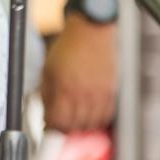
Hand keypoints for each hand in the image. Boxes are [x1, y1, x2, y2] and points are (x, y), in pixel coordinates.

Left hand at [41, 17, 117, 132]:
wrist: (90, 32)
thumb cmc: (67, 49)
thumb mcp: (48, 70)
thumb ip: (47, 95)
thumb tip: (47, 115)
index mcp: (64, 89)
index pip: (58, 123)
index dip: (51, 127)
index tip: (48, 126)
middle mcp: (84, 95)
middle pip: (75, 127)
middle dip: (65, 128)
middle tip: (60, 121)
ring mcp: (100, 95)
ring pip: (92, 125)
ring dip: (82, 125)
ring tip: (74, 117)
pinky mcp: (113, 93)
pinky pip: (106, 116)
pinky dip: (97, 119)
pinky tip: (89, 112)